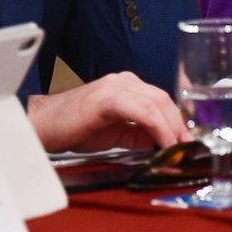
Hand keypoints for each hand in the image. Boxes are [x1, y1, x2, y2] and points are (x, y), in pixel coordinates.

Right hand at [26, 73, 191, 151]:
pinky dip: (158, 129)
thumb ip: (139, 135)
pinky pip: (143, 112)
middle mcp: (123, 81)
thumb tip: (163, 146)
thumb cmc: (73, 128)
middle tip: (189, 150)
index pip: (163, 101)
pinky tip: (163, 145)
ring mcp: (115, 87)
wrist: (42, 125)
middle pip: (164, 100)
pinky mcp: (108, 98)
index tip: (189, 143)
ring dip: (172, 129)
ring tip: (179, 150)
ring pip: (157, 103)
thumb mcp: (115, 133)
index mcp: (126, 86)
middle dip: (180, 126)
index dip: (179, 122)